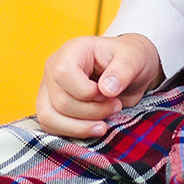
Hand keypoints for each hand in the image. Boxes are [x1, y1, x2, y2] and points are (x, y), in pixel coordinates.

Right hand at [37, 32, 163, 141]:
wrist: (128, 70)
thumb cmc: (129, 60)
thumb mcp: (135, 58)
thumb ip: (123, 71)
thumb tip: (107, 89)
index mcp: (72, 51)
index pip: (64, 74)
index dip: (87, 92)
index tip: (110, 94)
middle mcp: (53, 68)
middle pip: (61, 101)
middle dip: (92, 112)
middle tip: (116, 106)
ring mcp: (48, 88)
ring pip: (49, 117)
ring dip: (80, 127)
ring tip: (104, 125)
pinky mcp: (49, 106)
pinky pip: (50, 126)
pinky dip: (72, 132)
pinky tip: (93, 128)